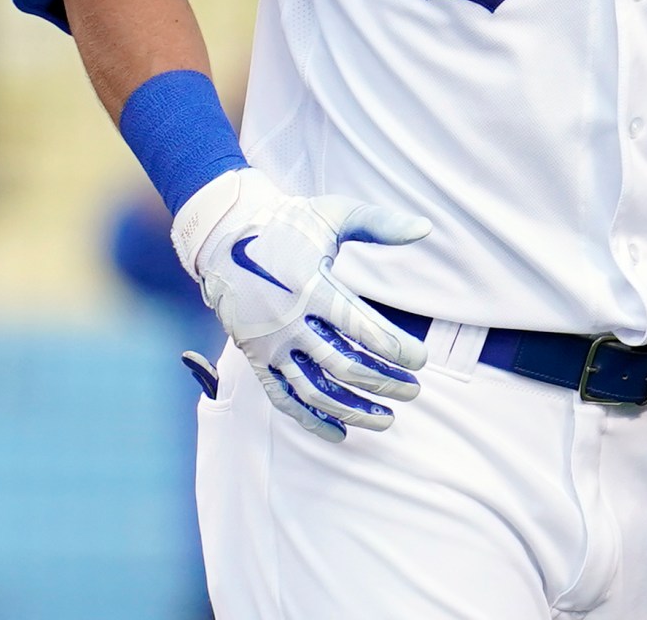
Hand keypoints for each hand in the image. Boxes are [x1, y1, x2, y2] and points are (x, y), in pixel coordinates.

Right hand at [173, 169, 430, 442]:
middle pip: (344, 366)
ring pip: (315, 390)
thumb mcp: (331, 214)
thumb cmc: (285, 223)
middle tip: (413, 390)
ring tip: (387, 419)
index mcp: (311, 286)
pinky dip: (310, 420)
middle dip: (384, 383)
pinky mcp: (255, 357)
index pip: (363, 329)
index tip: (421, 360)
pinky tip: (340, 434)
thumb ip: (379, 223)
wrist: (221, 233)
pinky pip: (282, 398)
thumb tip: (425, 227)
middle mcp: (288, 321)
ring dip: (354, 410)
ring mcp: (269, 344)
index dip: (397, 350)